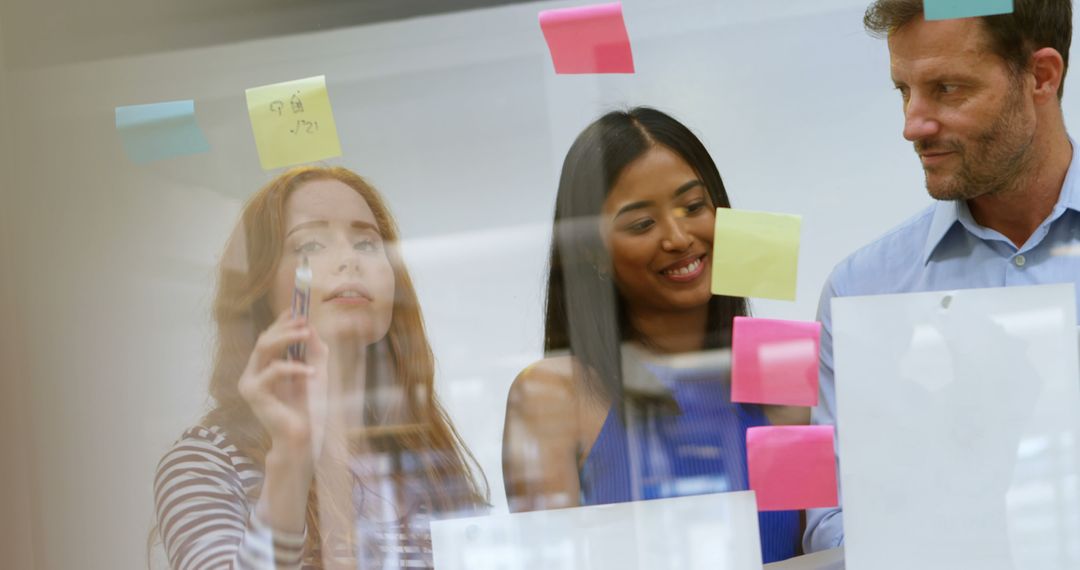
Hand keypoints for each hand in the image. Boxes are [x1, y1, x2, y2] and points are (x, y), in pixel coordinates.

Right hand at [238, 311, 328, 457]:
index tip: (297, 308)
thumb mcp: (317, 372)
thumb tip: (311, 327)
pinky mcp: (253, 393)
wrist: (304, 436)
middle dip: (285, 326)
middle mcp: (253, 373)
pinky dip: (294, 367)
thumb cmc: (309, 407)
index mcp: (264, 368)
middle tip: (304, 320)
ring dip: (287, 337)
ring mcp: (250, 382)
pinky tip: (312, 371)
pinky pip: (274, 370)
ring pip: (264, 347)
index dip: (281, 322)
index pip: (269, 338)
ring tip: (307, 334)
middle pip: (264, 339)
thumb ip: (314, 351)